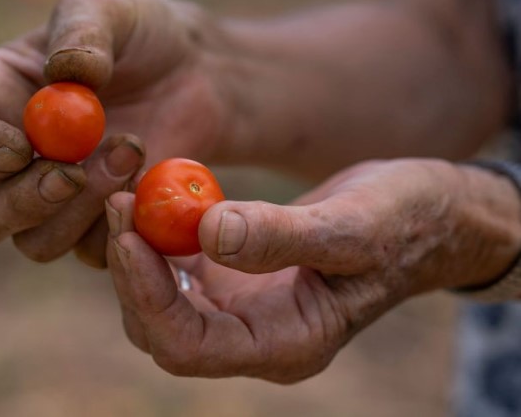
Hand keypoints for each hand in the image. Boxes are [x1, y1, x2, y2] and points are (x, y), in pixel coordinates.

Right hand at [0, 0, 232, 266]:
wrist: (196, 73)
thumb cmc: (140, 34)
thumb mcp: (113, 10)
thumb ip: (83, 29)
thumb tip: (65, 73)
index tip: (18, 147)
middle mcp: (6, 163)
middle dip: (17, 205)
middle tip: (68, 176)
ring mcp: (50, 201)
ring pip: (35, 242)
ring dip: (83, 208)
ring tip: (131, 147)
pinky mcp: (96, 226)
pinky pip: (92, 252)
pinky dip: (121, 224)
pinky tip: (147, 173)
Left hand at [106, 159, 520, 380]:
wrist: (423, 214)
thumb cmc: (403, 223)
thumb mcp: (352, 227)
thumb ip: (283, 235)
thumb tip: (208, 232)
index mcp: (283, 346)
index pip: (188, 346)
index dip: (148, 296)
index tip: (128, 235)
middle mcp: (252, 337)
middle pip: (160, 327)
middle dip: (131, 270)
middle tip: (117, 203)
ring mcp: (240, 309)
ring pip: (161, 297)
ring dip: (137, 250)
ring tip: (126, 194)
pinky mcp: (234, 276)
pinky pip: (177, 267)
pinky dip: (157, 236)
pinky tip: (150, 197)